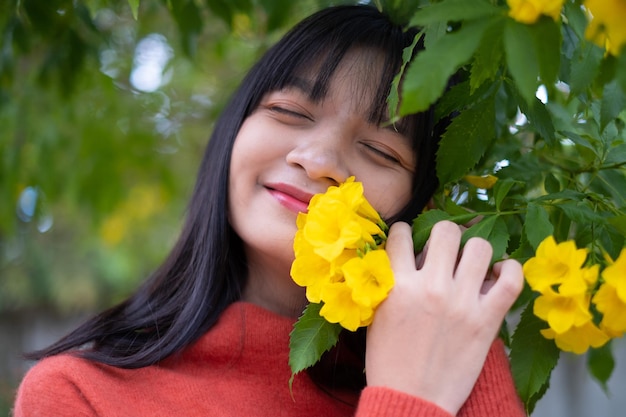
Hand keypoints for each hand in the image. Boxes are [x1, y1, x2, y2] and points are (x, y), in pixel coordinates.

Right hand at [365, 220, 522, 414]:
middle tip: (445, 249)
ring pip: (480, 247)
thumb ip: (391, 282)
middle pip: (446, 231)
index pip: (401, 234)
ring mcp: (462, 303)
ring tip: (471, 264)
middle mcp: (431, 287)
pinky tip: (499, 273)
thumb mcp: (378, 314)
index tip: (409, 242)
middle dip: (444, 235)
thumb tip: (412, 256)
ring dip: (474, 250)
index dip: (404, 234)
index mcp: (397, 285)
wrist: (411, 399)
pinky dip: (510, 270)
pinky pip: (511, 280)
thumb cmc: (389, 360)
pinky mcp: (487, 321)